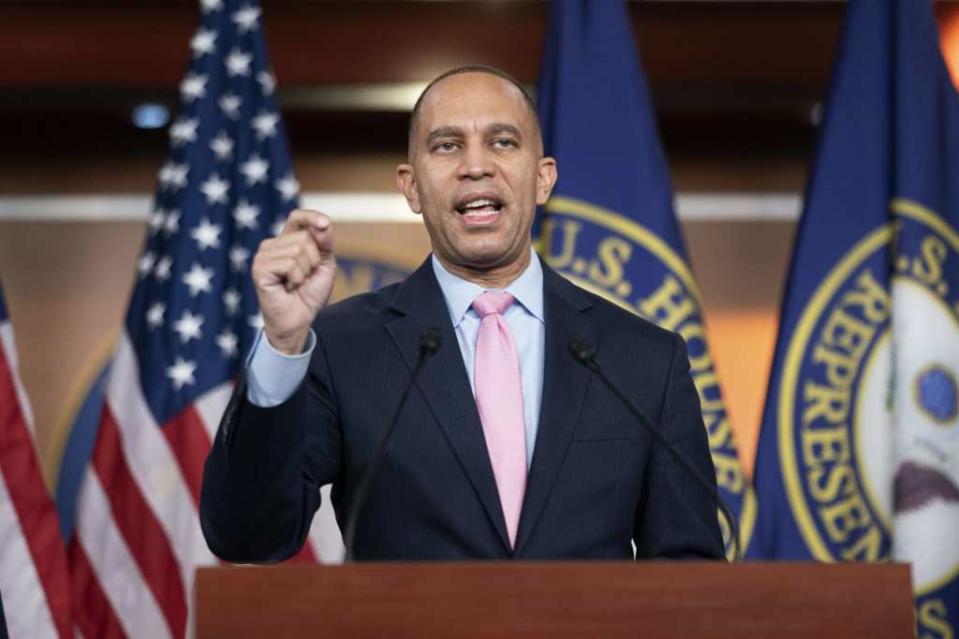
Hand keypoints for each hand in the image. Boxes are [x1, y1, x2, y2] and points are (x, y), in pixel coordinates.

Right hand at [251, 209, 334, 353]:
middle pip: (304, 237)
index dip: (311, 217)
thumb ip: (324, 242)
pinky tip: (287, 288)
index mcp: (286, 241)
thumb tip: (323, 223)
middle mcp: (272, 245)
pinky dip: (296, 279)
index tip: (324, 224)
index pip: (297, 217)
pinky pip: (289, 264)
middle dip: (314, 260)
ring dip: (305, 272)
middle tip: (304, 277)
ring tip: (295, 283)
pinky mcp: (259, 269)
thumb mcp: (324, 264)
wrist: (299, 320)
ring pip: (298, 250)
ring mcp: (263, 256)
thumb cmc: (309, 293)